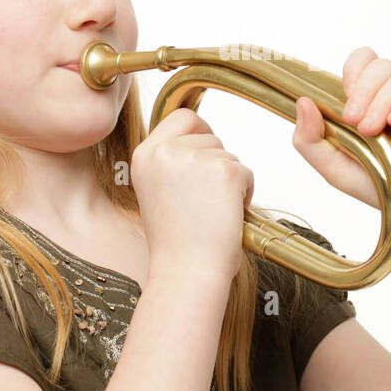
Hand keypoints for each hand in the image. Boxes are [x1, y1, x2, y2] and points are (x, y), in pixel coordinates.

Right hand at [132, 107, 253, 286]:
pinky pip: (246, 172)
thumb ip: (173, 162)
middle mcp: (163, 151)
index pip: (182, 118)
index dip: (200, 134)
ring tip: (211, 213)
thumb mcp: (159, 191)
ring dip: (230, 181)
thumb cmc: (177, 242)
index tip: (204, 161)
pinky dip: (245, 194)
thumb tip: (203, 138)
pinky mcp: (224, 171)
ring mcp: (193, 159)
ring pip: (229, 154)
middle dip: (216, 162)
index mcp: (144, 154)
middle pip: (210, 134)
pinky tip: (226, 217)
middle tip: (206, 199)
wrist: (186, 273)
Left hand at [291, 47, 390, 230]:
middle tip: (355, 122)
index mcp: (376, 99)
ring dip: (382, 101)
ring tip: (375, 131)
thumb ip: (310, 140)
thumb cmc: (384, 189)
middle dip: (363, 91)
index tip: (345, 98)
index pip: (365, 61)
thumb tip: (302, 102)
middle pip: (381, 66)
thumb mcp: (335, 168)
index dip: (354, 71)